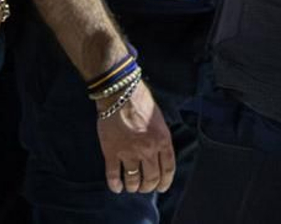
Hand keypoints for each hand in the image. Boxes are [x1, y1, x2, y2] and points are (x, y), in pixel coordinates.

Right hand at [98, 80, 174, 195]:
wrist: (120, 93)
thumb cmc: (140, 101)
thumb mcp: (159, 119)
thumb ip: (160, 138)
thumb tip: (159, 154)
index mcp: (162, 140)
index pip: (168, 169)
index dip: (165, 182)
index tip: (161, 187)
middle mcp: (148, 149)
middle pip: (151, 177)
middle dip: (148, 186)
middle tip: (145, 188)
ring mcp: (129, 152)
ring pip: (133, 179)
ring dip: (133, 187)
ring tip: (132, 187)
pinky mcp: (111, 152)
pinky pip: (113, 175)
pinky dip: (115, 184)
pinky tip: (116, 188)